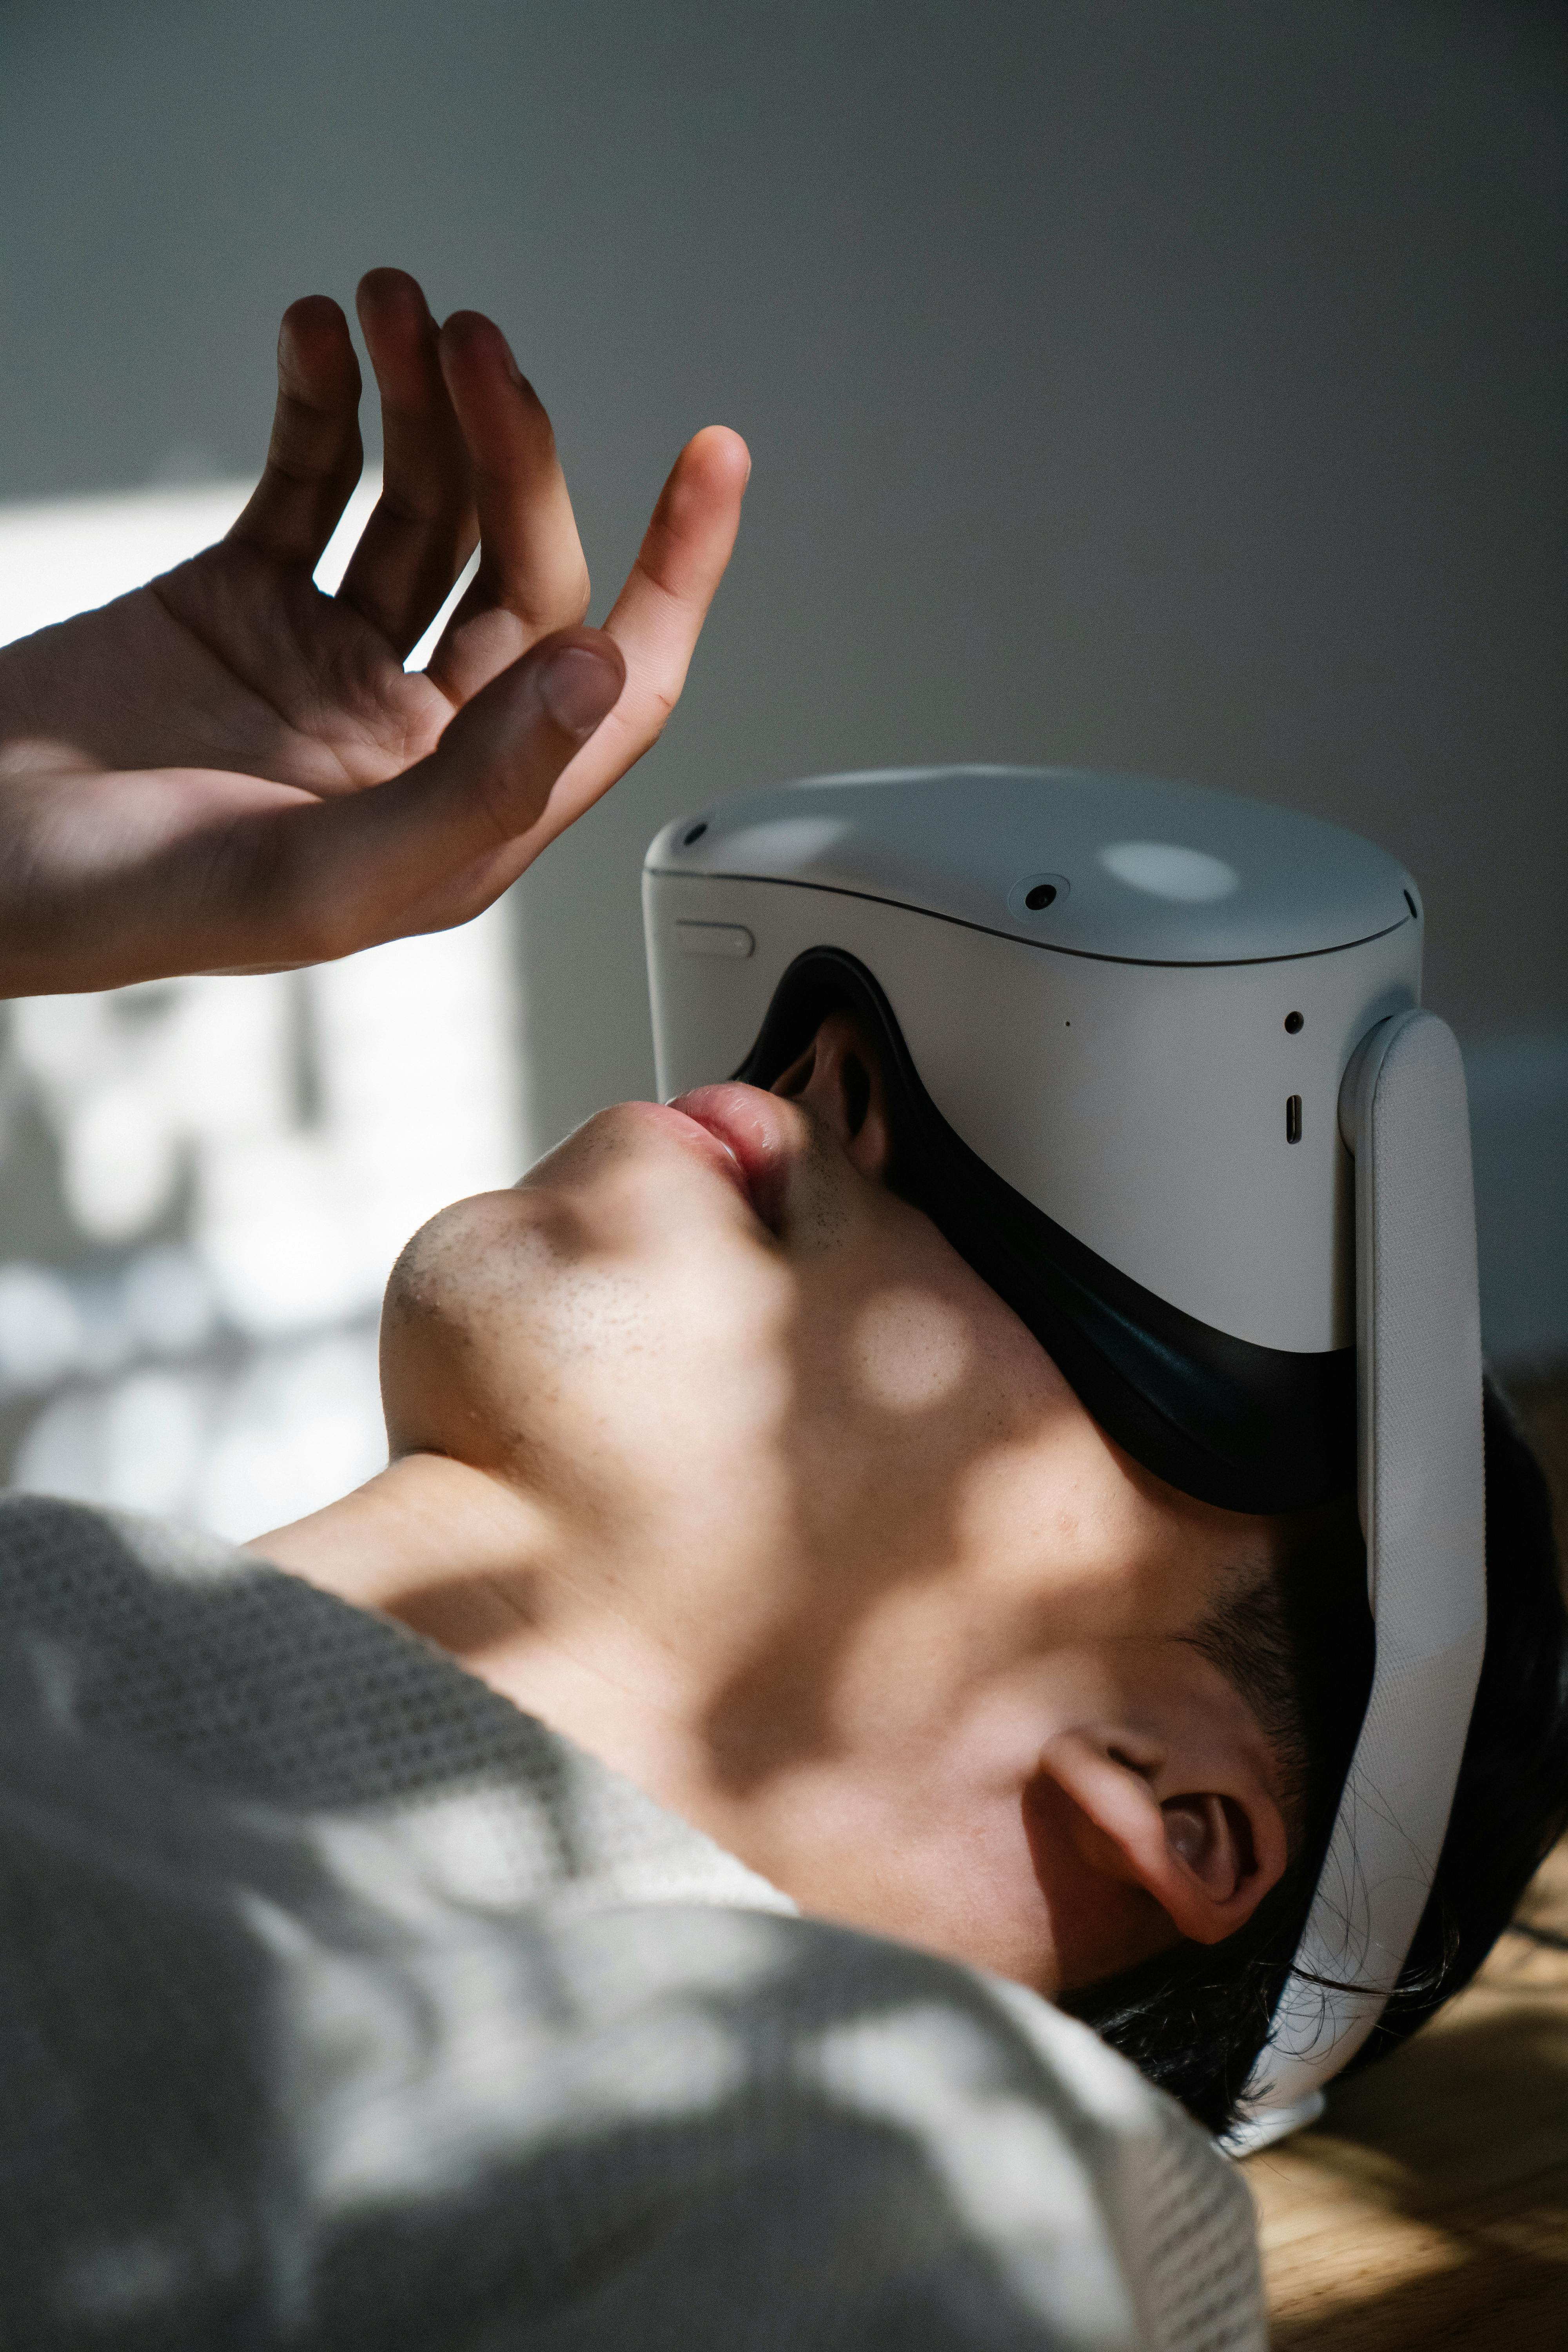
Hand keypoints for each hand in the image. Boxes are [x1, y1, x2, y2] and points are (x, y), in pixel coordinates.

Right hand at [0, 269, 748, 995]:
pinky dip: (324, 403)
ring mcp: (333, 663)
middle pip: (517, 569)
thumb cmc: (121, 906)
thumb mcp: (316, 880)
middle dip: (511, 448)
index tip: (714, 459)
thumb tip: (603, 672)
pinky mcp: (248, 600)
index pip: (612, 687)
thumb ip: (472, 790)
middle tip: (473, 346)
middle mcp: (414, 737)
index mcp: (460, 818)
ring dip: (423, 403)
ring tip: (396, 309)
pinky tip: (318, 338)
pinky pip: (314, 480)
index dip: (673, 574)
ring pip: (424, 508)